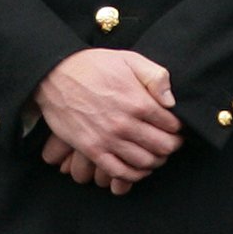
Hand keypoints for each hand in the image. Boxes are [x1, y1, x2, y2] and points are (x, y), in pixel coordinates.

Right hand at [35, 49, 183, 183]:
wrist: (54, 74)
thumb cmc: (92, 65)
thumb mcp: (127, 59)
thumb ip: (155, 76)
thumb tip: (171, 100)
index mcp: (137, 101)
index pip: (172, 126)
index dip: (177, 128)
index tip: (174, 127)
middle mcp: (125, 123)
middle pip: (163, 147)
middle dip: (171, 146)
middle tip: (169, 142)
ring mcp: (108, 138)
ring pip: (145, 163)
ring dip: (155, 161)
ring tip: (154, 153)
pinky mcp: (92, 149)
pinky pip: (121, 172)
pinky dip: (134, 175)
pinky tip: (137, 167)